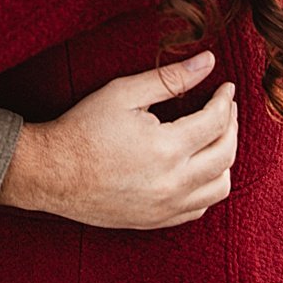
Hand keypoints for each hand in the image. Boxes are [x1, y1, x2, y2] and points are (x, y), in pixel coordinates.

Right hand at [0, 51, 237, 228]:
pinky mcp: (155, 220)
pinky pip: (199, 208)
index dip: (226, 101)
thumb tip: (208, 62)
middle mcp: (172, 183)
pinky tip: (199, 166)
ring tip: (216, 136)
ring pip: (220, 187)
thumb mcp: (125, 93)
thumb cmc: (84, 129)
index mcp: (166, 149)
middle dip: (232, 126)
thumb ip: (171, 79)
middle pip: (226, 154)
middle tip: (225, 108)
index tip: (226, 88)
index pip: (216, 122)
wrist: (51, 173)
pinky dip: (208, 186)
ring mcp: (165, 207)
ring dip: (225, 159)